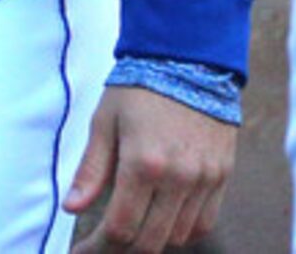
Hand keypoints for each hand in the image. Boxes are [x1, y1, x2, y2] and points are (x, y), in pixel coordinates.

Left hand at [65, 84, 234, 250]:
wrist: (188, 61)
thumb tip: (72, 208)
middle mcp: (179, 178)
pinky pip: (204, 222)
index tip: (81, 252)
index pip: (121, 227)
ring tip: (128, 229)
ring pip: (179, 236)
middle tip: (101, 246)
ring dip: (152, 239)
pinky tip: (160, 220)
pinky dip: (181, 229)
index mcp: (144, 164)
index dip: (98, 248)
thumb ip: (91, 170)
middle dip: (122, 251)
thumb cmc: (137, 90)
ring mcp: (205, 180)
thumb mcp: (103, 123)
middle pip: (152, 241)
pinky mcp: (222, 177)